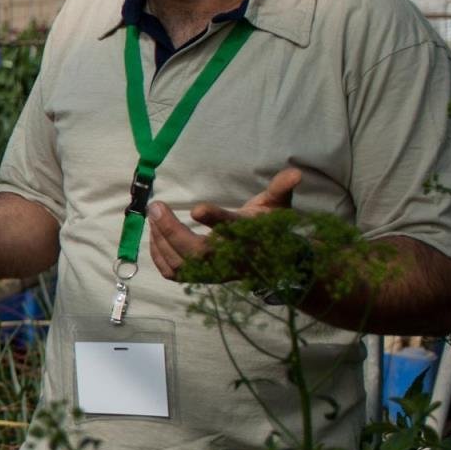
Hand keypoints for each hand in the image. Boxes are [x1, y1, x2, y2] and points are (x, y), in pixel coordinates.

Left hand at [147, 166, 301, 280]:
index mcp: (247, 235)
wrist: (270, 261)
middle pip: (197, 252)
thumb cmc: (267, 227)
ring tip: (154, 215)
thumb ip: (280, 188)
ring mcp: (213, 271)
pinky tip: (155, 234)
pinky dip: (159, 254)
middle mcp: (230, 256)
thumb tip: (296, 172)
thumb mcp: (277, 205)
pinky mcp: (200, 277)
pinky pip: (174, 272)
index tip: (196, 209)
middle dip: (172, 230)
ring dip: (162, 239)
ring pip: (181, 264)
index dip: (215, 219)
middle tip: (156, 207)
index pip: (232, 228)